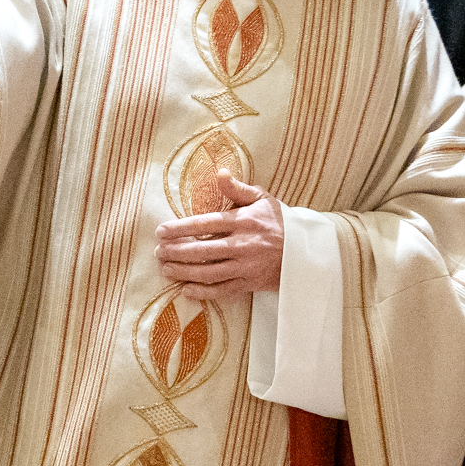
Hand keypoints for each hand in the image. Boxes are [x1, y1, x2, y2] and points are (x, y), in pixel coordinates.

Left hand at [154, 170, 284, 302]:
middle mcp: (242, 245)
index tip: (161, 231)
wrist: (306, 250)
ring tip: (166, 269)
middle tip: (158, 252)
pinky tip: (186, 289)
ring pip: (208, 272)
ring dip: (184, 272)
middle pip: (202, 251)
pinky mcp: (250, 284)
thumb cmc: (279, 221)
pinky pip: (222, 290)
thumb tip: (219, 173)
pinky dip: (203, 292)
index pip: (205, 224)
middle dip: (176, 252)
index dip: (180, 228)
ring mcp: (245, 267)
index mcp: (243, 221)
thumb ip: (237, 189)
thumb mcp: (262, 198)